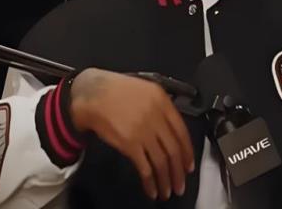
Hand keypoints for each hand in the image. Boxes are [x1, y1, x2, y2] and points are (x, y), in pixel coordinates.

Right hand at [70, 68, 194, 200]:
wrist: (93, 93)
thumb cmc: (118, 90)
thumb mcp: (147, 90)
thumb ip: (161, 108)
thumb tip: (170, 132)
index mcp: (163, 102)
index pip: (182, 132)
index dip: (187, 152)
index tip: (188, 166)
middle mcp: (156, 116)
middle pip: (173, 149)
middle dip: (178, 171)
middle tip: (180, 185)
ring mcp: (143, 131)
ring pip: (161, 161)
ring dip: (166, 180)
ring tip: (167, 192)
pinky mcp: (129, 143)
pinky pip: (144, 167)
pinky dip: (150, 181)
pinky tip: (151, 189)